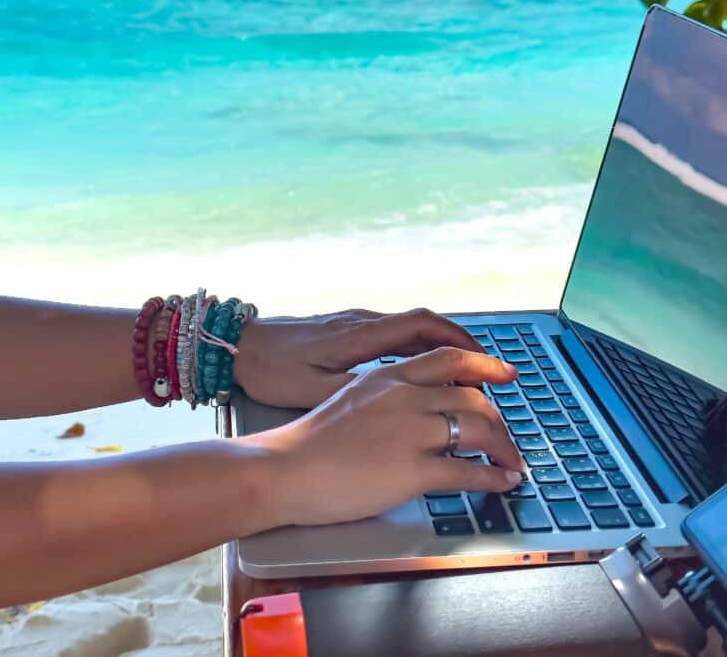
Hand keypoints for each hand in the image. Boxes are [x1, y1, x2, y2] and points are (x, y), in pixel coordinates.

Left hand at [233, 307, 484, 408]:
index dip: (461, 342)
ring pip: (411, 330)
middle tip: (491, 373)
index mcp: (360, 336)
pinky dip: (420, 350)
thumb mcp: (313, 389)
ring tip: (466, 377)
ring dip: (443, 349)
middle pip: (426, 325)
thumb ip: (358, 391)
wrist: (234, 345)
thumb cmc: (271, 369)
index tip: (488, 363)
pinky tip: (425, 373)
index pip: (423, 327)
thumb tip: (403, 402)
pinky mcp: (344, 331)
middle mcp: (363, 323)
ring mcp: (354, 324)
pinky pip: (395, 335)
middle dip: (463, 346)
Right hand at [244, 347, 522, 526]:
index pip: (450, 361)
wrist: (284, 469)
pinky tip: (501, 483)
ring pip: (478, 429)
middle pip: (473, 398)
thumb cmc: (308, 443)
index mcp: (388, 378)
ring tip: (512, 463)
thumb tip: (415, 415)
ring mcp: (410, 432)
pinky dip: (493, 477)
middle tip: (506, 438)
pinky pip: (467, 471)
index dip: (485, 365)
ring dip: (504, 448)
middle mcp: (404, 397)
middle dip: (499, 420)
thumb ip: (386, 400)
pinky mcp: (411, 470)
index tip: (505, 372)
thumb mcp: (350, 401)